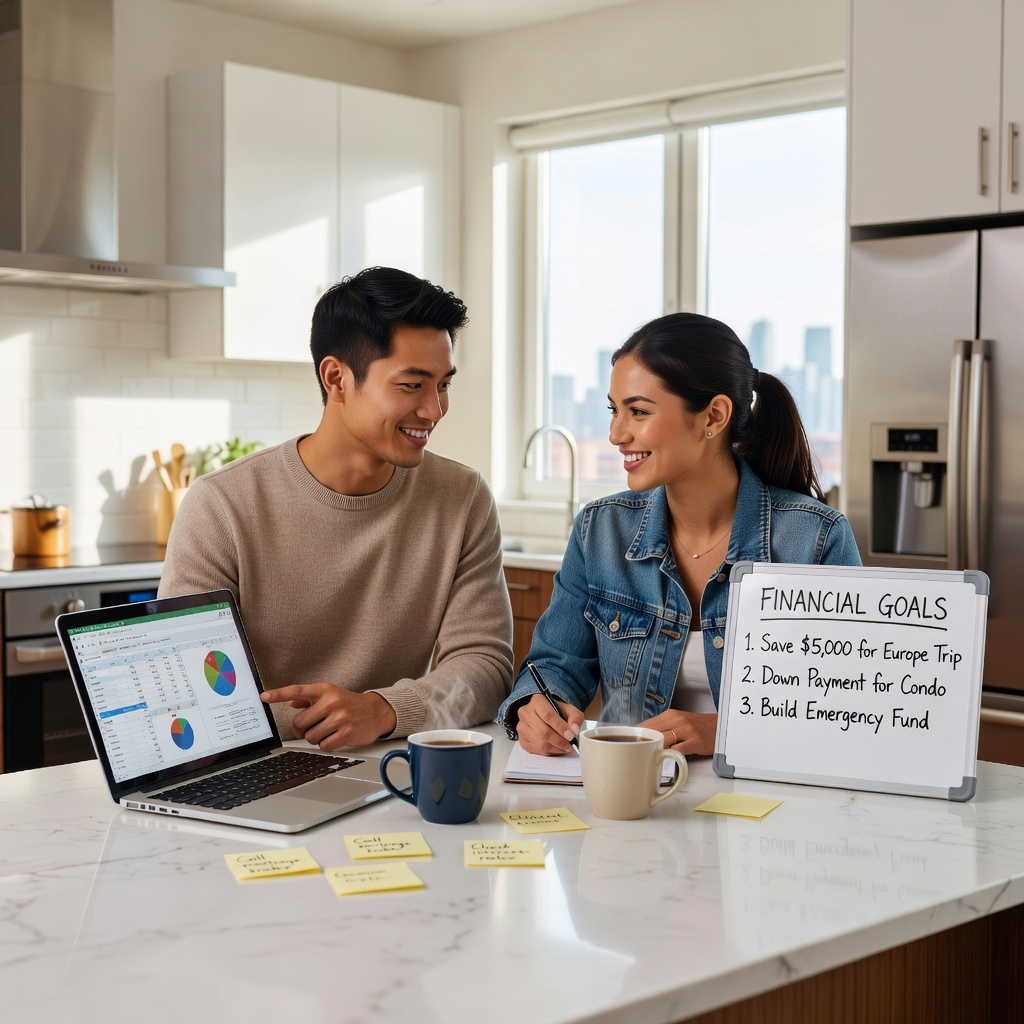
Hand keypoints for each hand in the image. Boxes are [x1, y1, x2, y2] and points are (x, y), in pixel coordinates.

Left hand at [260, 683, 397, 750]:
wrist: (376, 711)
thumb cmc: (350, 703)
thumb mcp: (331, 695)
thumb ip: (309, 698)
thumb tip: (291, 701)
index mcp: (325, 690)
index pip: (297, 690)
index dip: (278, 694)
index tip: (264, 696)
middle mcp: (331, 701)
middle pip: (300, 723)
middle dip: (303, 730)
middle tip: (312, 727)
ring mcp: (340, 717)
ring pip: (311, 737)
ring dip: (316, 738)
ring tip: (327, 731)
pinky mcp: (346, 732)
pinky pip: (324, 745)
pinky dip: (326, 745)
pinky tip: (335, 737)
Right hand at [516, 693, 584, 754]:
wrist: (546, 716)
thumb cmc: (558, 712)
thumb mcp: (570, 710)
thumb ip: (575, 718)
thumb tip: (574, 730)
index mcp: (537, 701)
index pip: (547, 715)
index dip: (560, 727)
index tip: (571, 736)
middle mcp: (526, 713)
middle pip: (543, 732)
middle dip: (559, 741)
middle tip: (570, 745)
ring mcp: (522, 727)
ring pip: (539, 743)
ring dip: (555, 749)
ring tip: (565, 748)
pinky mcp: (521, 739)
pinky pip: (535, 750)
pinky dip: (548, 753)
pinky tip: (556, 749)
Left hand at [641, 709, 717, 756]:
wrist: (720, 726)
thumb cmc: (697, 726)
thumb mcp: (678, 722)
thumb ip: (662, 728)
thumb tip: (643, 738)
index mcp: (669, 715)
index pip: (646, 725)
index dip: (635, 736)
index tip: (627, 745)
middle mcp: (676, 720)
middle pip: (652, 732)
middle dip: (641, 745)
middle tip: (634, 756)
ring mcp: (686, 730)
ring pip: (662, 740)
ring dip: (653, 751)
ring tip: (646, 760)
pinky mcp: (695, 741)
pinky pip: (678, 750)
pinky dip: (670, 756)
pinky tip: (665, 760)